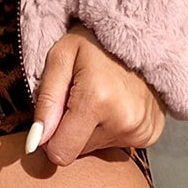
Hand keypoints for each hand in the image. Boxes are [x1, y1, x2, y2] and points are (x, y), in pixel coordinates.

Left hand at [24, 22, 166, 164]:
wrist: (141, 34)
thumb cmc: (94, 42)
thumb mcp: (61, 57)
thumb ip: (46, 99)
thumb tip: (36, 142)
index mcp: (97, 100)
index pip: (60, 153)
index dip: (50, 138)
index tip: (54, 115)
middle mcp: (123, 121)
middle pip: (78, 152)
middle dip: (72, 130)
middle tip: (80, 97)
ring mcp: (141, 130)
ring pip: (97, 148)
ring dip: (92, 129)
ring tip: (100, 97)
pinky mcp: (151, 134)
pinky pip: (117, 145)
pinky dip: (111, 129)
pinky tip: (115, 104)